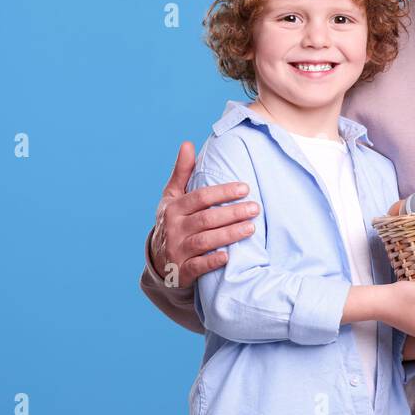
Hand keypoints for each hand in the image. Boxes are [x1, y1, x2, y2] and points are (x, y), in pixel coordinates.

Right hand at [149, 141, 261, 289]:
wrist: (158, 259)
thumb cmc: (173, 221)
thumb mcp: (172, 196)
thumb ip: (182, 172)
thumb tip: (187, 143)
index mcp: (173, 208)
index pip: (200, 197)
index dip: (223, 192)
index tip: (245, 187)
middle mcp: (173, 229)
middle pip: (206, 219)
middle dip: (233, 213)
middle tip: (256, 208)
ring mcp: (176, 250)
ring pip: (205, 241)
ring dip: (229, 234)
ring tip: (252, 227)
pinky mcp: (181, 271)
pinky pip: (197, 267)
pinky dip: (212, 262)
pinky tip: (229, 257)